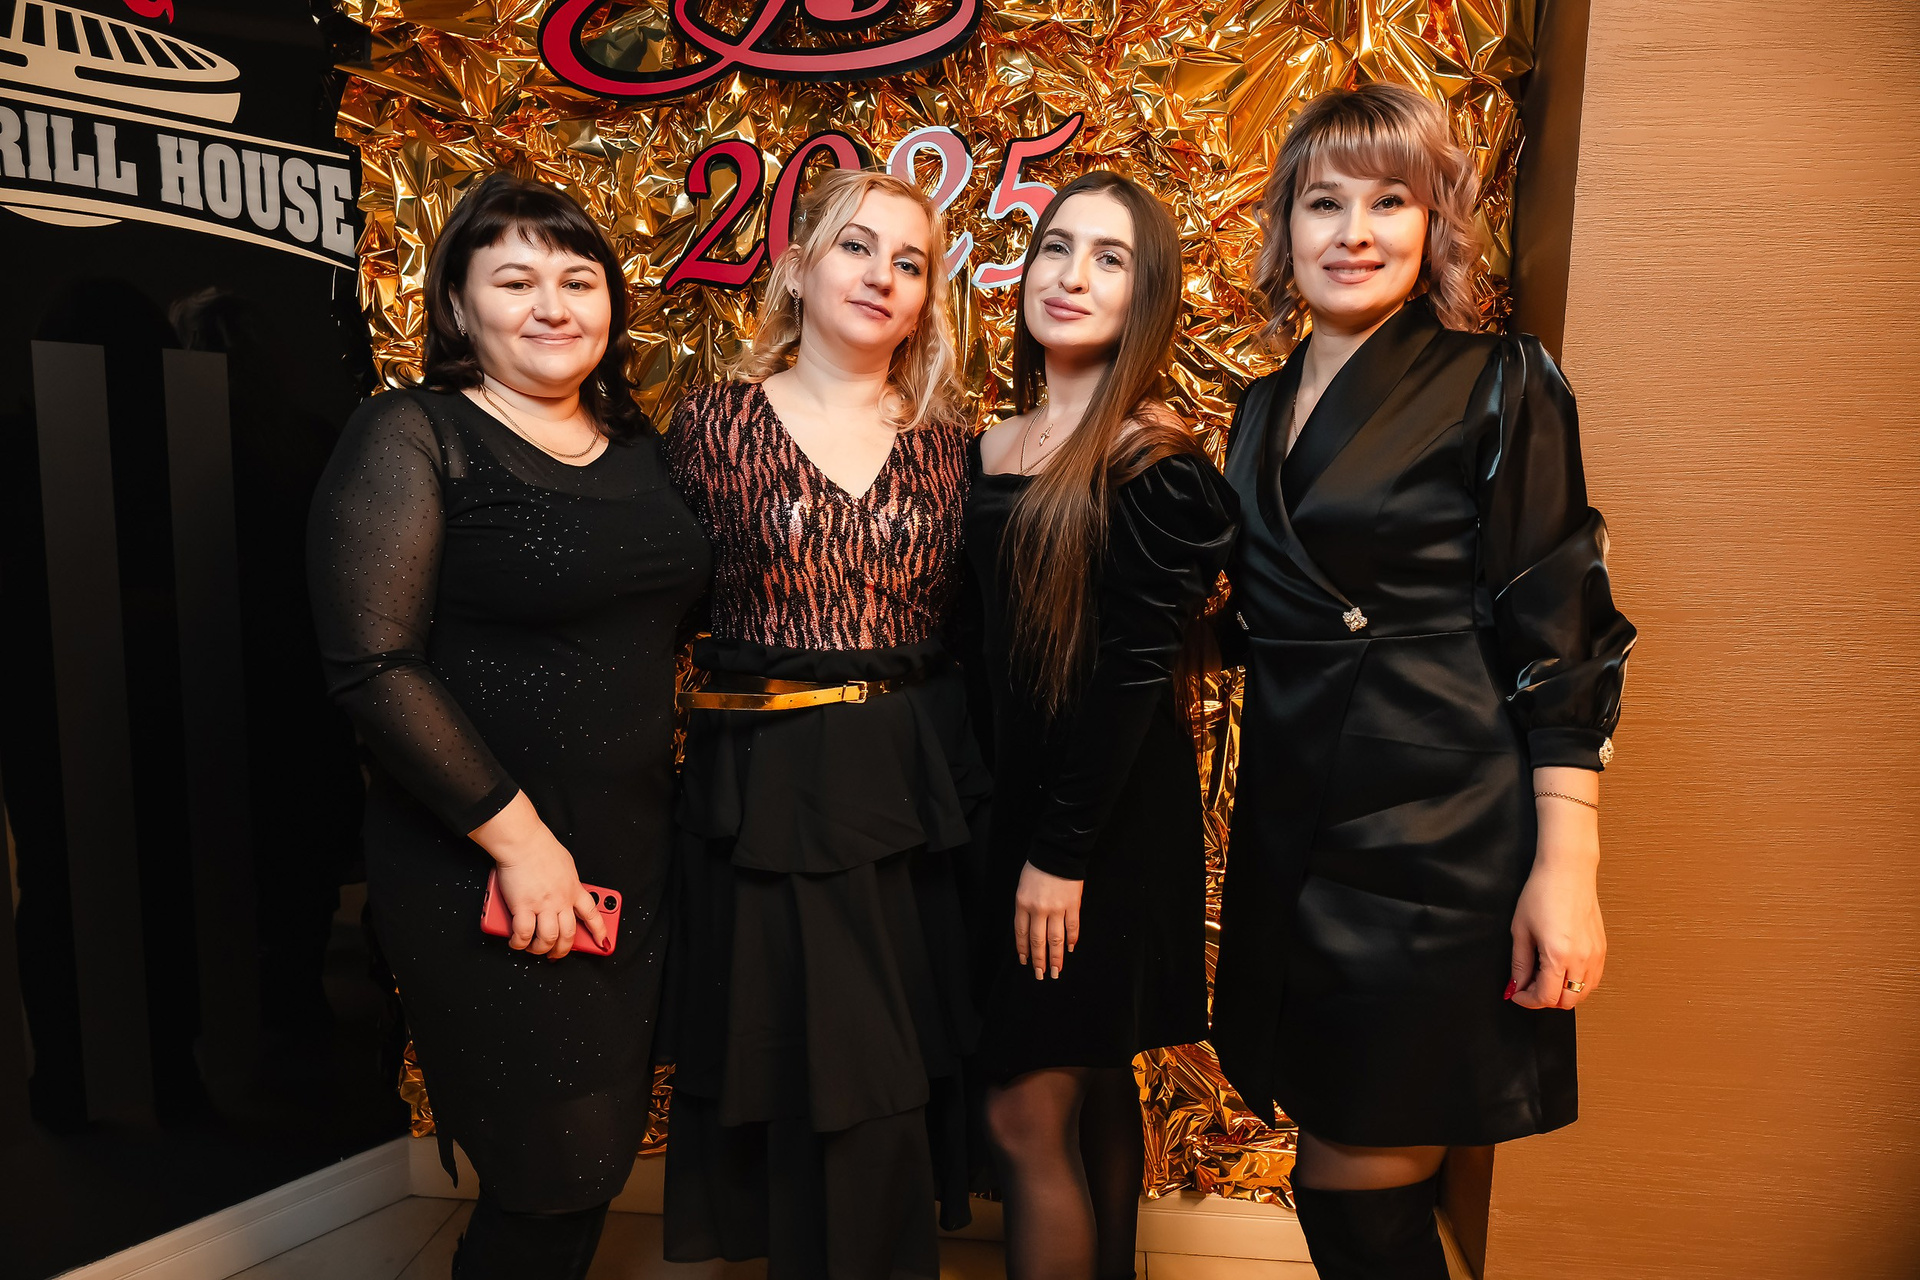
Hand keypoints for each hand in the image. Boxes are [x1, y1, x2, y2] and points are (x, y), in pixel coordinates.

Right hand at [469, 792, 608, 959]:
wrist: (524, 842)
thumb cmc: (542, 848)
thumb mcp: (567, 866)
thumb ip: (568, 883)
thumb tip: (564, 893)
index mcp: (574, 889)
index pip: (592, 914)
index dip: (599, 931)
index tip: (603, 942)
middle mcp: (561, 900)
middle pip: (568, 934)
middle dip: (563, 950)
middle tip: (555, 954)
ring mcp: (543, 905)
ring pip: (548, 939)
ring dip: (541, 949)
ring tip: (535, 949)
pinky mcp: (522, 907)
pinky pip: (523, 934)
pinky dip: (520, 943)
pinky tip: (517, 942)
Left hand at [1013, 861, 1081, 979]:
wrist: (1057, 853)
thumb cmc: (1037, 869)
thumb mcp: (1022, 888)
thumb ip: (1025, 909)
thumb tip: (1030, 932)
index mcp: (1023, 904)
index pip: (1021, 934)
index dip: (1024, 950)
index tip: (1026, 962)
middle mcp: (1038, 909)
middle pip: (1038, 941)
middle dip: (1039, 961)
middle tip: (1041, 975)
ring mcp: (1057, 908)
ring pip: (1056, 939)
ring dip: (1055, 958)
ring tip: (1056, 971)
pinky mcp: (1072, 905)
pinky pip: (1072, 927)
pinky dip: (1072, 940)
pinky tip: (1070, 949)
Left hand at [1508, 770, 1605, 1009]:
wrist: (1567, 871)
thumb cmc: (1541, 894)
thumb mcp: (1521, 929)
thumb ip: (1520, 962)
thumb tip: (1517, 985)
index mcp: (1558, 955)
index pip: (1546, 996)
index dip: (1528, 1000)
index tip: (1517, 994)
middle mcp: (1582, 959)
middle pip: (1568, 1002)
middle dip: (1545, 1000)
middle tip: (1529, 987)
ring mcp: (1596, 955)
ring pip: (1583, 994)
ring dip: (1563, 993)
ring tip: (1544, 977)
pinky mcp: (1602, 948)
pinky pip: (1593, 979)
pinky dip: (1578, 983)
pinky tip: (1562, 970)